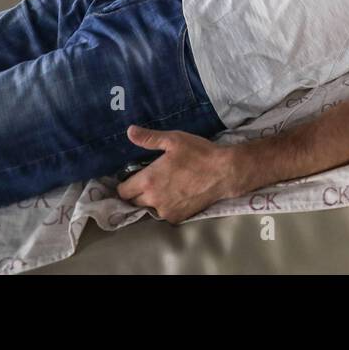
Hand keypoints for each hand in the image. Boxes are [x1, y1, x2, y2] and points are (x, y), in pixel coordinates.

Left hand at [117, 124, 238, 221]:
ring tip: (167, 187)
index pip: (123, 191)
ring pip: (150, 208)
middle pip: (134, 201)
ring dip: (153, 200)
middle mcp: (153, 199)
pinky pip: (165, 213)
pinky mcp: (178, 218)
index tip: (133, 177)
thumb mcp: (174, 140)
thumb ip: (149, 138)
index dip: (126, 183)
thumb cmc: (199, 153)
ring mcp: (166, 211)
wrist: (225, 172)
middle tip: (152, 179)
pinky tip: (178, 194)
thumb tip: (129, 131)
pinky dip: (168, 206)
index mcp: (149, 180)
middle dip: (138, 192)